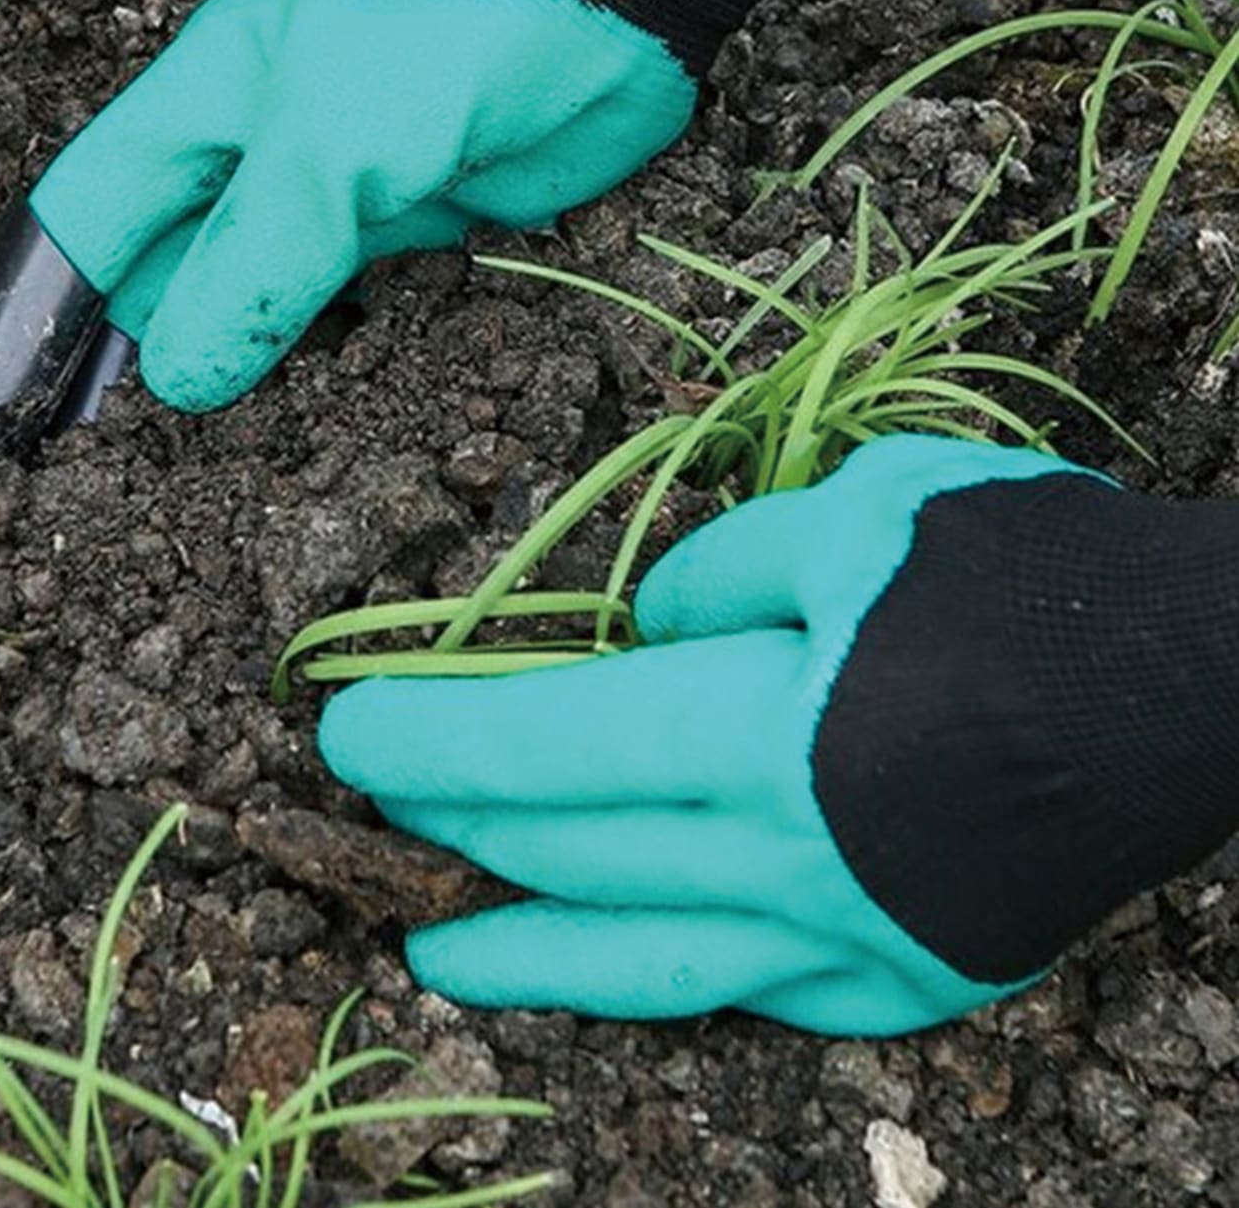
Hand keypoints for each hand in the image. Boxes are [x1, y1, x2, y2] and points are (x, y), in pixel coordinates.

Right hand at [0, 0, 898, 475]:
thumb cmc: (457, 39)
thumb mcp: (332, 151)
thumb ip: (253, 265)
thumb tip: (173, 378)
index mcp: (206, 95)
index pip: (91, 212)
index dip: (42, 305)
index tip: (14, 408)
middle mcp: (256, 140)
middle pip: (166, 260)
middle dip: (140, 345)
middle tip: (106, 462)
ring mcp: (334, 183)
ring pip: (252, 288)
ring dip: (231, 356)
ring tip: (187, 461)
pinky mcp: (409, 219)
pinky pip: (339, 296)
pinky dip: (315, 345)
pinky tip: (294, 403)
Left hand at [321, 434, 1238, 1035]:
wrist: (1197, 682)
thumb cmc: (1022, 572)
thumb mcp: (855, 510)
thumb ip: (720, 575)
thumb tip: (648, 636)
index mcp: (759, 736)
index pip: (545, 746)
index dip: (432, 738)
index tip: (347, 731)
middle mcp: (786, 865)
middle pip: (575, 850)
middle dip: (458, 824)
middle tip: (379, 806)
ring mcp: (851, 942)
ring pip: (647, 961)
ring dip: (529, 951)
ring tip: (438, 953)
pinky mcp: (911, 978)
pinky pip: (756, 990)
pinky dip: (669, 973)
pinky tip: (627, 961)